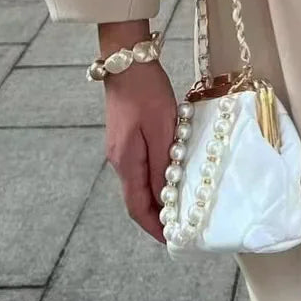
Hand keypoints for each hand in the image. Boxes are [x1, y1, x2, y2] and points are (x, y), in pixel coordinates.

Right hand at [103, 60, 177, 243]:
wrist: (127, 60)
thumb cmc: (146, 92)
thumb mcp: (162, 129)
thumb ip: (163, 164)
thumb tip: (165, 197)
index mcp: (126, 161)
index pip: (137, 207)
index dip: (153, 227)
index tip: (171, 240)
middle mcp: (119, 159)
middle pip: (136, 198)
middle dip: (157, 215)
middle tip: (182, 225)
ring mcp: (120, 147)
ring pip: (139, 182)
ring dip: (158, 196)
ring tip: (181, 204)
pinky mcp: (126, 135)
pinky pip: (141, 166)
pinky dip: (156, 177)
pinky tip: (172, 174)